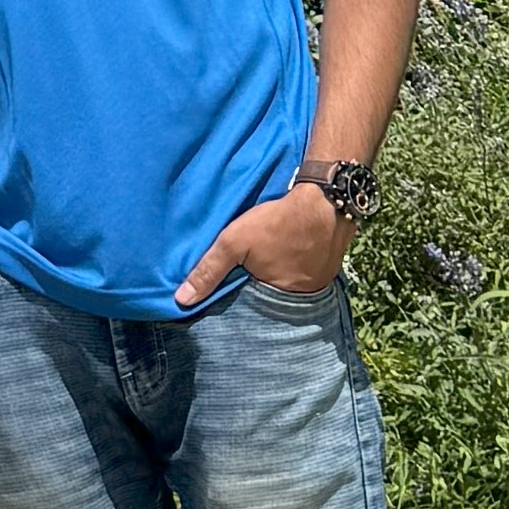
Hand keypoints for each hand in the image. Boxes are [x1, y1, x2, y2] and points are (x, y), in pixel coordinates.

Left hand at [177, 183, 348, 308]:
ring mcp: (318, 282)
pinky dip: (293, 263)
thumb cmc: (277, 223)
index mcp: (279, 301)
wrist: (326, 200)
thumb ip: (208, 270)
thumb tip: (181, 300)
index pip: (251, 308)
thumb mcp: (234, 243)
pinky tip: (285, 250)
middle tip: (242, 273)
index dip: (237, 299)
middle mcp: (302, 298)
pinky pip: (304, 270)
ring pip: (288, 283)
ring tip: (263, 261)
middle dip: (255, 287)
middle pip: (270, 297)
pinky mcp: (327, 265)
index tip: (224, 292)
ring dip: (276, 274)